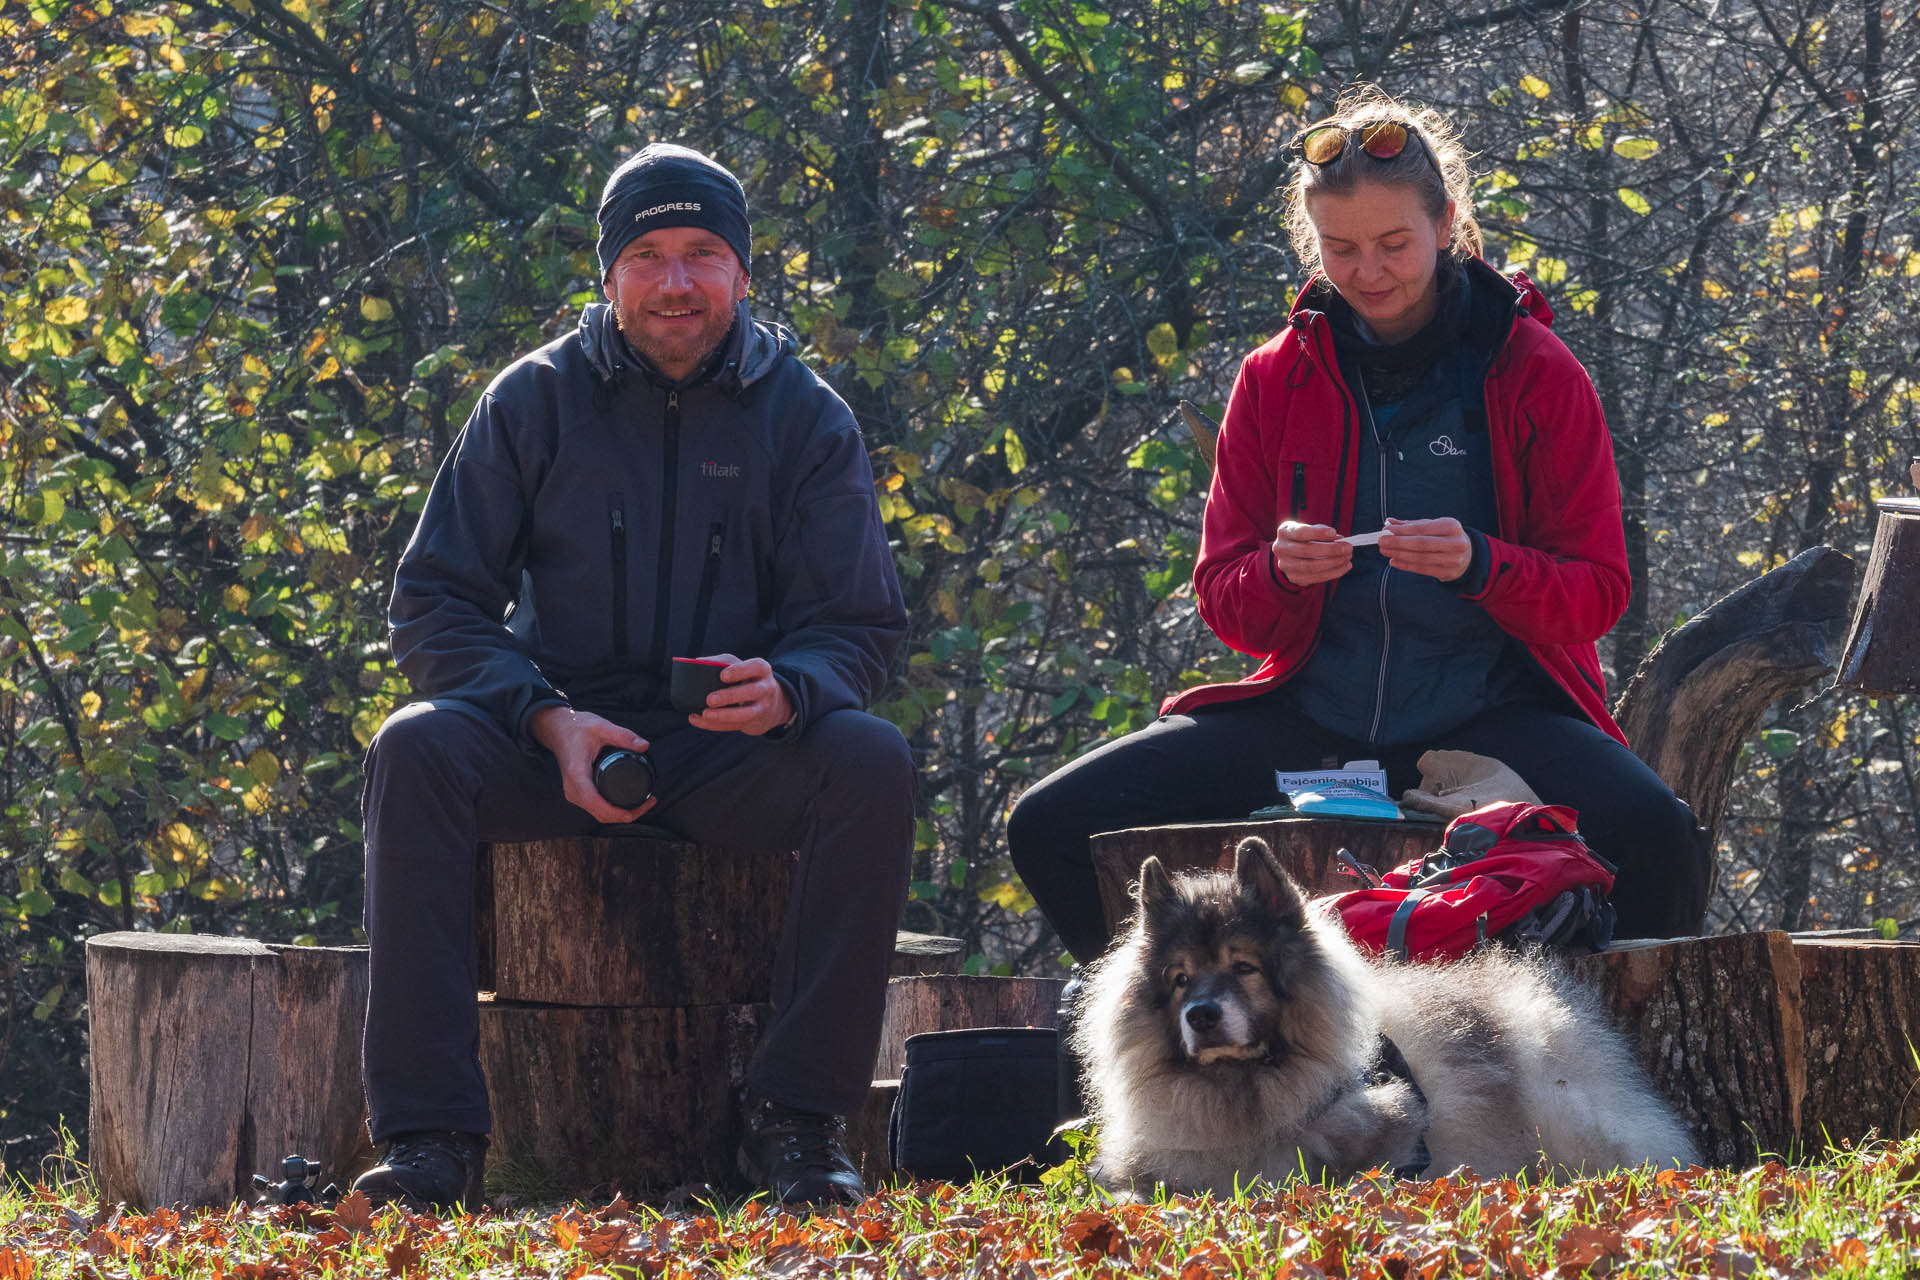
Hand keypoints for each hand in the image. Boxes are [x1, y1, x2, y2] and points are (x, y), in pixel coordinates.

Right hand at [529, 705, 656, 822]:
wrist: (557, 729)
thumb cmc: (576, 728)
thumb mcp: (601, 727)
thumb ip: (623, 735)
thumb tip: (644, 745)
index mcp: (577, 776)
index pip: (596, 804)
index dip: (618, 812)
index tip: (639, 808)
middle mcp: (573, 790)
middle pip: (602, 815)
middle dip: (627, 815)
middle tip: (650, 802)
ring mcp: (575, 794)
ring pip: (600, 814)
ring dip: (622, 815)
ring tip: (645, 802)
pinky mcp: (579, 793)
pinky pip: (597, 809)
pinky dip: (614, 810)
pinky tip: (629, 803)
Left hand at [688, 654, 793, 735]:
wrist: (771, 703)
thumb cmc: (748, 679)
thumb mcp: (740, 665)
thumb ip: (721, 661)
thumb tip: (698, 662)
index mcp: (761, 670)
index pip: (755, 667)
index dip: (739, 671)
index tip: (723, 676)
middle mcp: (765, 688)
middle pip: (751, 692)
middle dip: (730, 696)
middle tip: (710, 699)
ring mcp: (762, 707)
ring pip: (746, 714)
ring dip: (724, 715)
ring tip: (706, 714)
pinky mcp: (753, 723)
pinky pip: (734, 726)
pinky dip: (715, 724)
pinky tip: (699, 720)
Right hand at [1271, 521, 1353, 586]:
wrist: (1290, 554)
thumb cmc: (1304, 538)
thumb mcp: (1309, 529)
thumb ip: (1322, 532)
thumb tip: (1340, 539)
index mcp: (1285, 532)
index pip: (1301, 533)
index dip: (1318, 533)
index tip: (1334, 532)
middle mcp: (1281, 549)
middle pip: (1307, 551)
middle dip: (1331, 550)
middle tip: (1348, 548)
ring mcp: (1286, 565)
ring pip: (1311, 566)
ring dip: (1334, 562)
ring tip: (1348, 557)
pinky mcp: (1295, 578)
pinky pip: (1316, 577)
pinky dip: (1334, 572)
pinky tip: (1345, 566)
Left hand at [1380, 517, 1472, 582]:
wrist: (1466, 555)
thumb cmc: (1444, 536)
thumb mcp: (1432, 526)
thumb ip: (1410, 524)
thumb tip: (1388, 522)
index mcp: (1451, 526)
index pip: (1422, 528)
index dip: (1402, 530)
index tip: (1385, 530)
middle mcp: (1455, 543)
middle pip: (1421, 544)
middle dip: (1398, 543)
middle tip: (1381, 542)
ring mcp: (1453, 559)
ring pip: (1420, 558)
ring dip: (1399, 554)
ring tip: (1385, 551)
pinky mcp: (1448, 573)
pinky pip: (1422, 569)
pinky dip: (1406, 565)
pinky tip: (1394, 561)